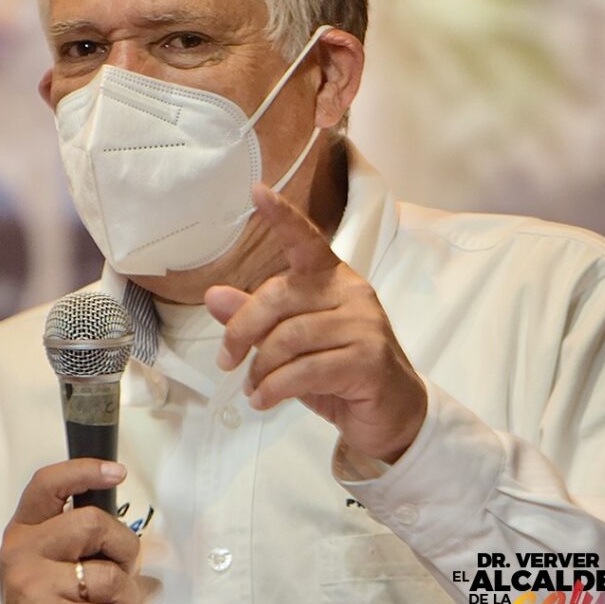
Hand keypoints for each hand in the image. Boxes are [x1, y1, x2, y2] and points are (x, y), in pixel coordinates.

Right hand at [0, 459, 143, 603]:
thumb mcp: (53, 564)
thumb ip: (90, 542)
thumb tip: (157, 543)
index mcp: (23, 532)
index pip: (48, 484)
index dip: (84, 471)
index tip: (117, 472)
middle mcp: (23, 554)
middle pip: (93, 524)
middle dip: (125, 548)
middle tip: (127, 570)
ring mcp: (35, 588)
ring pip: (110, 576)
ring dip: (128, 599)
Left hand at [206, 183, 426, 463]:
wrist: (391, 412)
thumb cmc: (337, 370)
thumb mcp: (290, 343)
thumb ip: (255, 317)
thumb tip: (213, 296)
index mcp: (332, 277)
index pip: (306, 240)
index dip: (282, 216)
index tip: (256, 191)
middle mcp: (351, 292)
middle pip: (280, 296)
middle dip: (243, 330)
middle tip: (226, 361)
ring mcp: (363, 325)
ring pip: (289, 337)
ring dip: (260, 368)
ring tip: (252, 387)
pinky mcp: (368, 360)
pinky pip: (305, 370)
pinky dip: (274, 388)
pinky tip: (263, 399)